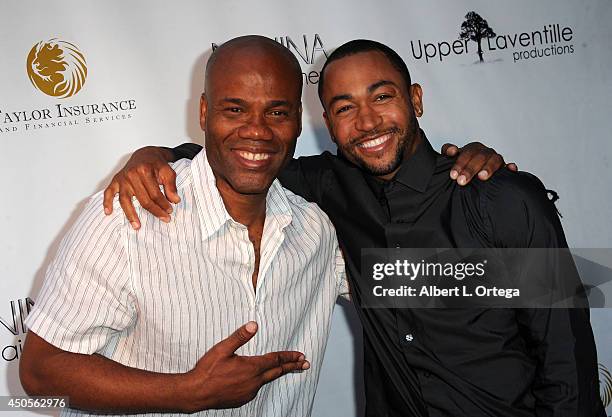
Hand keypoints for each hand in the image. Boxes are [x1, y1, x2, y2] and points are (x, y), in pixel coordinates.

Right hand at [103, 146, 179, 228]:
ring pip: (125, 200)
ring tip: (137, 226)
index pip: (155, 193)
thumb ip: (171, 186)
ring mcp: (122, 178)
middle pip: (143, 199)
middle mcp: (132, 174)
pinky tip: (108, 212)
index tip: (169, 211)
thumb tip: (174, 200)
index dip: (163, 204)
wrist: (145, 154)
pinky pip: (108, 192)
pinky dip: (107, 202)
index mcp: (145, 170)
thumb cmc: (156, 164)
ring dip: (131, 214)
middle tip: (164, 219)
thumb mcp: (168, 171)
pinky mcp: (115, 180)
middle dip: (155, 211)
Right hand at [184, 321, 308, 411]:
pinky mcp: (242, 399)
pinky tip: (256, 380)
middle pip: (277, 372)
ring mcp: (248, 392)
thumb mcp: (222, 349)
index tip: (301, 356)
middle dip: (292, 366)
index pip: (275, 359)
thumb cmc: (207, 370)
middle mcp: (254, 382)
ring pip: (266, 380)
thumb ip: (239, 337)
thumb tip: (254, 325)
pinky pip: (255, 388)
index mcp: (251, 368)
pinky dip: (260, 382)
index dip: (289, 356)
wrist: (195, 393)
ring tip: (283, 369)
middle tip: (305, 364)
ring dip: (276, 374)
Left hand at [441, 142, 517, 185]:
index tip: (453, 176)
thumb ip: (447, 151)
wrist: (469, 175)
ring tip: (482, 177)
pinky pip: (509, 166)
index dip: (460, 163)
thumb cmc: (460, 167)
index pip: (467, 153)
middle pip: (479, 157)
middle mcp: (485, 152)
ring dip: (488, 167)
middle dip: (470, 169)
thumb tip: (452, 150)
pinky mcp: (504, 168)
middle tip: (461, 181)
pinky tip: (510, 169)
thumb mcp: (450, 159)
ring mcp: (495, 160)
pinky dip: (510, 167)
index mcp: (472, 149)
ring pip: (495, 160)